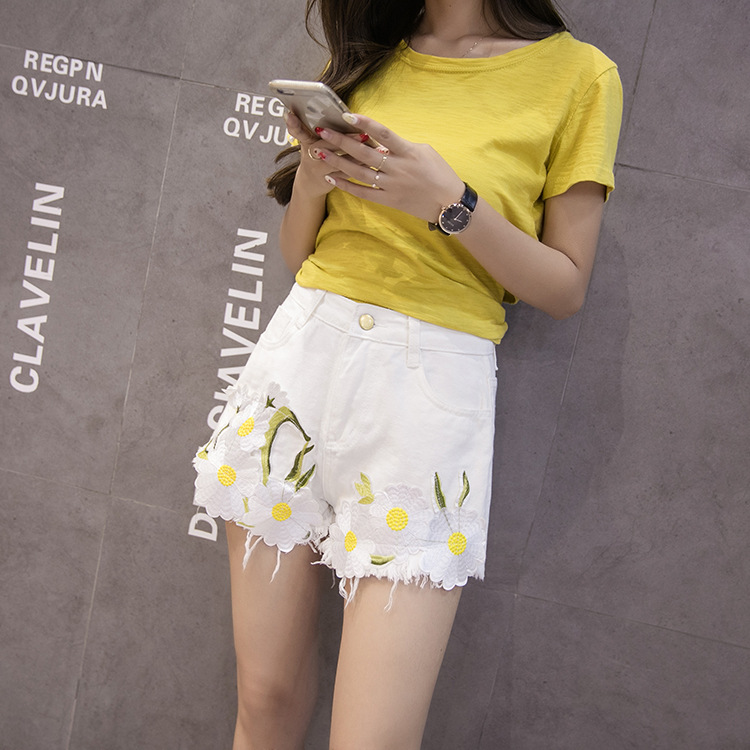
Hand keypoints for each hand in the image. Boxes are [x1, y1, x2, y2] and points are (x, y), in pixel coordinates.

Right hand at [284, 110, 370, 200]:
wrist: (310, 185)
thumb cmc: (316, 156)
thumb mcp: (311, 141)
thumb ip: (322, 130)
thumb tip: (343, 114)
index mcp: (305, 142)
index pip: (299, 131)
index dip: (293, 124)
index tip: (289, 115)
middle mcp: (310, 156)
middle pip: (325, 146)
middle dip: (345, 140)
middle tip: (362, 133)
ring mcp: (318, 170)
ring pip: (338, 161)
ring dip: (356, 154)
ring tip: (371, 147)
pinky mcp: (327, 181)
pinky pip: (345, 174)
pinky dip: (358, 167)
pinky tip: (371, 161)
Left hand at [311, 113, 465, 223]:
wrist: (449, 204)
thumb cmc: (440, 174)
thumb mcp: (425, 152)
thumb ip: (401, 145)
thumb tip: (381, 142)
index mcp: (408, 151)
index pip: (383, 134)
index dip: (364, 124)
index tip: (347, 115)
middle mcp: (398, 168)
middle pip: (364, 152)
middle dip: (341, 141)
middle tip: (321, 131)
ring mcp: (391, 186)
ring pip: (359, 172)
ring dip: (337, 162)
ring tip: (319, 153)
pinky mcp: (388, 200)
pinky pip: (363, 193)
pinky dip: (346, 185)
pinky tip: (332, 178)